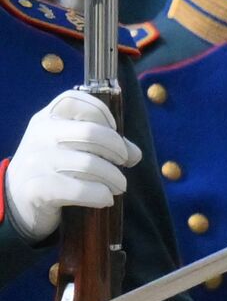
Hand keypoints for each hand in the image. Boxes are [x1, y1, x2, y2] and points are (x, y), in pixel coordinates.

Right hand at [4, 89, 139, 242]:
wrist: (17, 199)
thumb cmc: (53, 166)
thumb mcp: (68, 145)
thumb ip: (100, 141)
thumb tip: (135, 154)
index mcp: (47, 117)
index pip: (77, 100)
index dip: (103, 113)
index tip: (113, 130)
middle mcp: (40, 135)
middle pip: (92, 133)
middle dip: (118, 149)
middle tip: (124, 162)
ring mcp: (37, 162)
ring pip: (90, 164)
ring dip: (115, 178)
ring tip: (119, 186)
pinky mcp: (38, 189)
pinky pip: (81, 189)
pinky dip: (101, 195)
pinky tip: (106, 198)